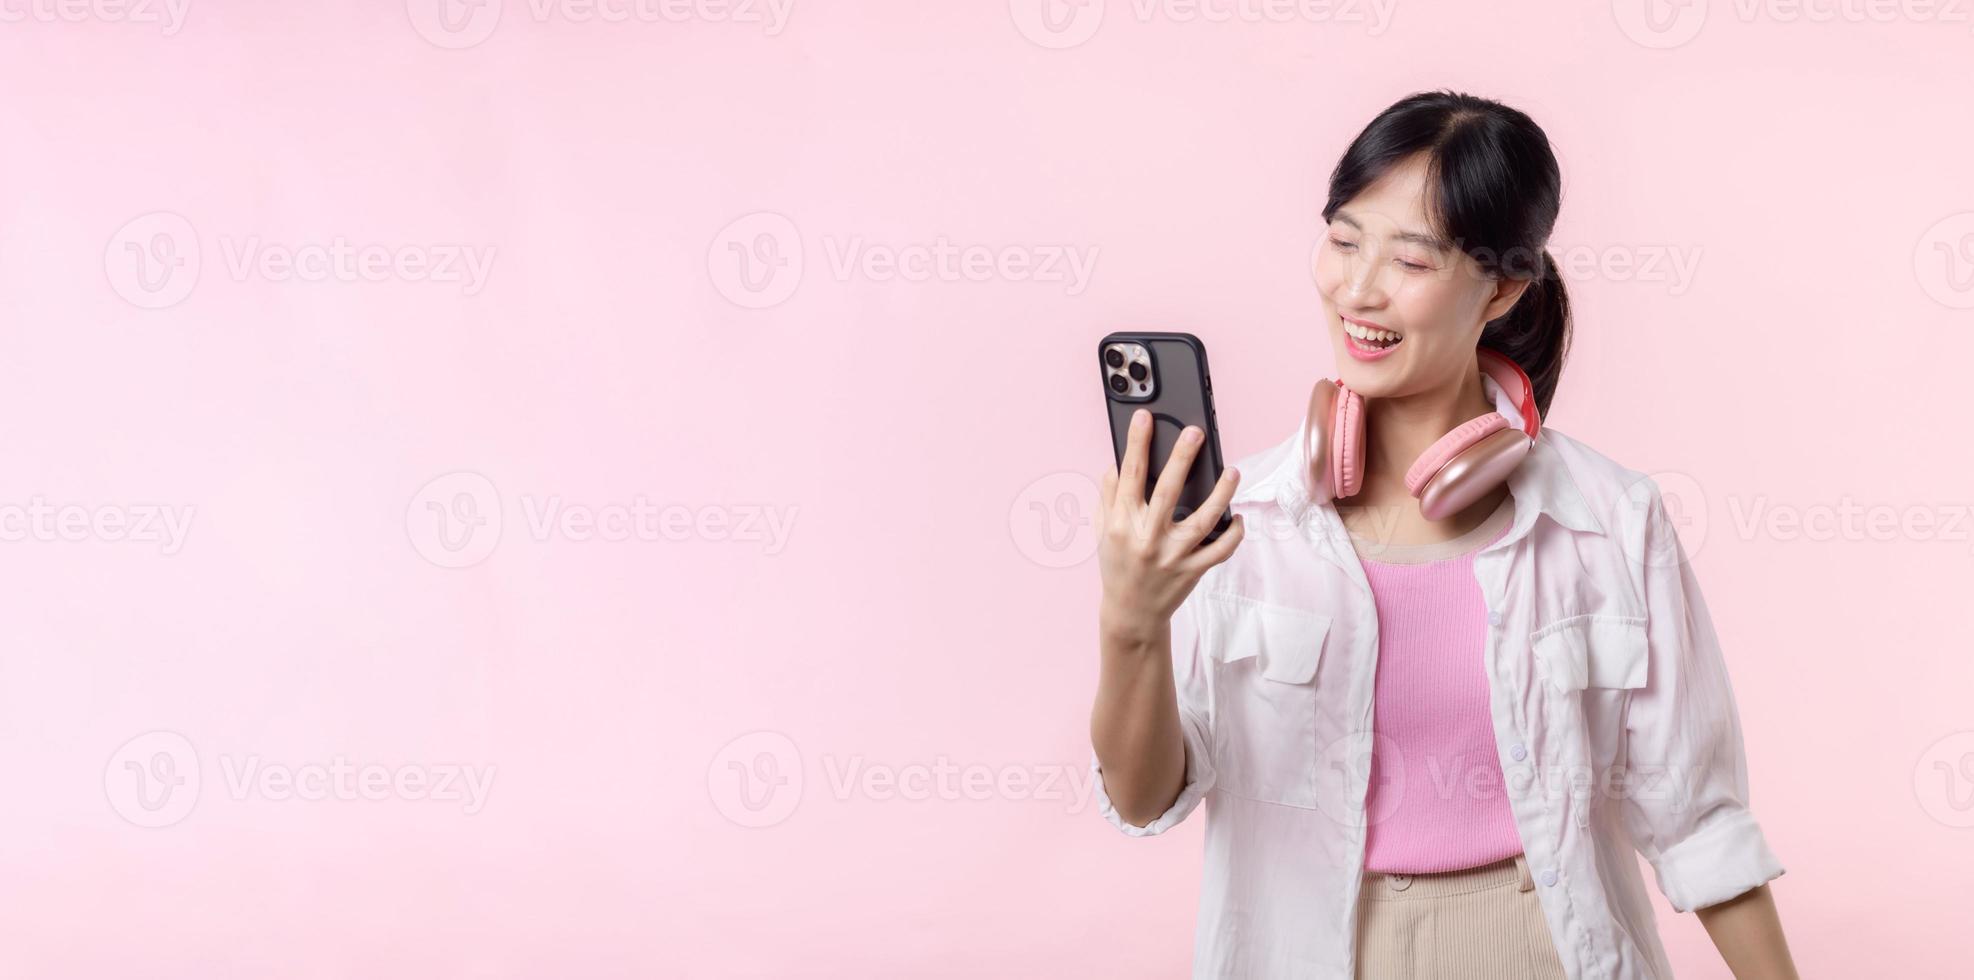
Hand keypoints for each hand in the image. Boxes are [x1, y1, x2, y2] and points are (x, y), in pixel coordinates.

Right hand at [1098, 408, 1243, 642]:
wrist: (1131, 614)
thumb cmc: (1116, 565)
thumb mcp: (1101, 530)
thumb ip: (1108, 496)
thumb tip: (1117, 463)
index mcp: (1121, 524)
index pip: (1130, 476)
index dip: (1136, 443)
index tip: (1144, 418)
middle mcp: (1146, 538)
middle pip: (1167, 491)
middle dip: (1182, 458)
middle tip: (1195, 431)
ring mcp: (1171, 556)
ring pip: (1202, 519)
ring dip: (1221, 493)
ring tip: (1232, 471)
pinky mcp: (1192, 572)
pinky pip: (1219, 550)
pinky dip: (1233, 534)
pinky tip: (1237, 517)